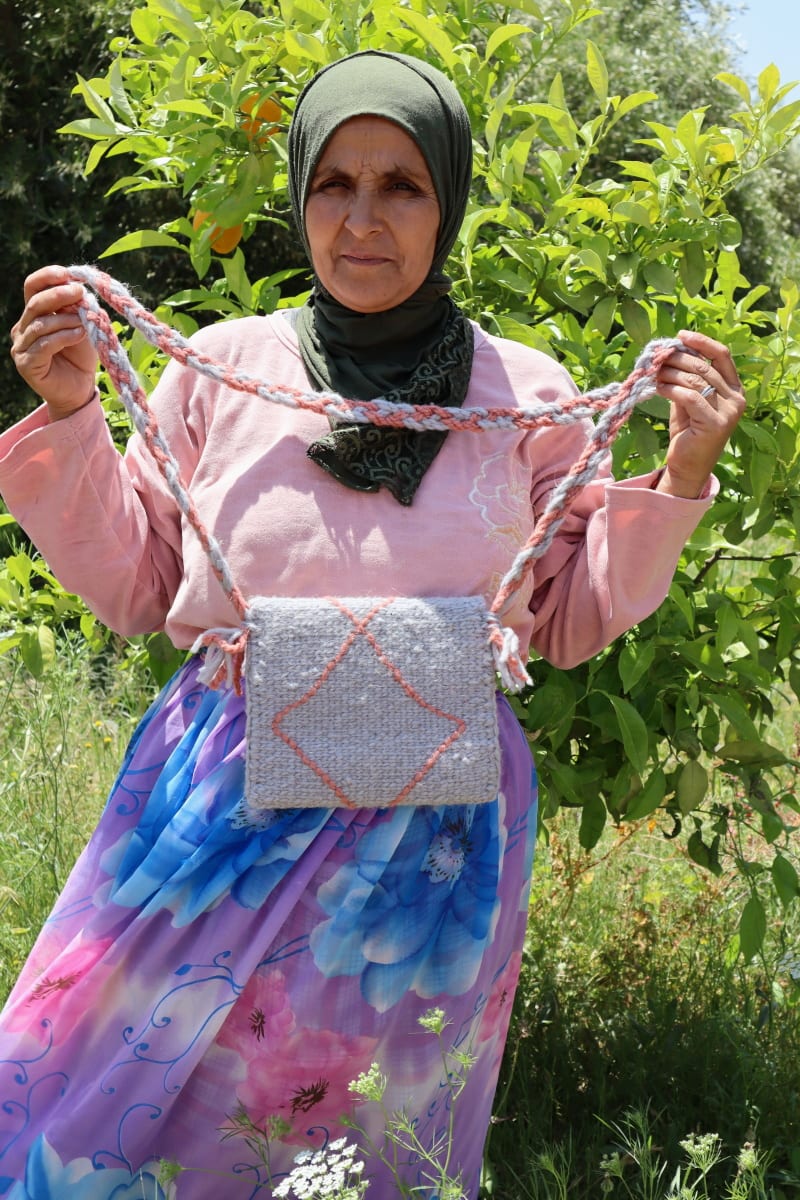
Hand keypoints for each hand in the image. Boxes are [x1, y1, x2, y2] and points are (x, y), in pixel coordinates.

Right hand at [10, 265, 97, 420]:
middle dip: (58, 295)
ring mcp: (21, 346)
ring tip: (85, 322)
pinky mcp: (26, 363)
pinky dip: (63, 337)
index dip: (47, 277)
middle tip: (80, 292)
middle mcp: (23, 327)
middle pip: (35, 303)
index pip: (33, 287)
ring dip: (65, 320)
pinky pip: (43, 344)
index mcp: (35, 314)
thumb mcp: (83, 326)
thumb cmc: (80, 357)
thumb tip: (80, 290)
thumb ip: (79, 309)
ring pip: (40, 324)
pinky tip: (79, 334)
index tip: (68, 274)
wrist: (80, 390)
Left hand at [653, 329, 745, 497]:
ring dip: (670, 373)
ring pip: (696, 380)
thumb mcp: (689, 400)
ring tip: (654, 374)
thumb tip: (672, 351)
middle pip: (704, 366)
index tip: (680, 335)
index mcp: (735, 388)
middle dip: (678, 358)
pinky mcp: (715, 424)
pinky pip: (689, 396)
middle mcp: (737, 398)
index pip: (721, 355)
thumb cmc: (688, 432)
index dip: (701, 342)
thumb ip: (688, 378)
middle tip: (657, 358)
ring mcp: (729, 412)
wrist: (687, 466)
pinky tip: (659, 388)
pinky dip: (671, 388)